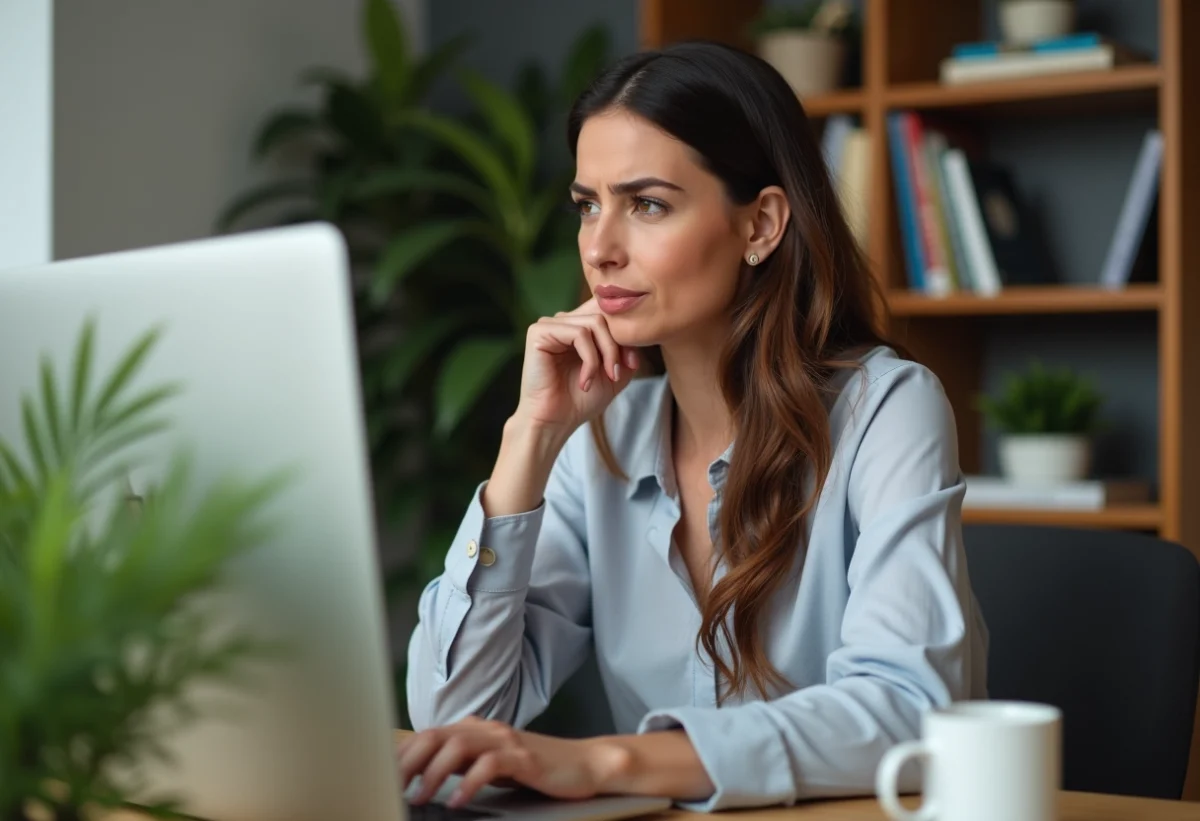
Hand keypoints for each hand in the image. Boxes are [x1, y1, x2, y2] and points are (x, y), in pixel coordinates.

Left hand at [397, 717, 619, 807]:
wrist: (583, 764)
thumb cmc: (535, 768)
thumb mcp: (491, 764)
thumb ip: (461, 764)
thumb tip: (421, 777)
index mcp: (474, 729)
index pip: (428, 735)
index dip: (401, 754)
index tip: (381, 775)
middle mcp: (487, 729)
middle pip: (436, 735)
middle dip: (408, 761)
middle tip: (390, 785)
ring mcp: (506, 740)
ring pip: (458, 745)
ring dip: (433, 773)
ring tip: (420, 796)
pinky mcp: (524, 757)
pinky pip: (489, 765)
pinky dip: (469, 783)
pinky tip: (457, 801)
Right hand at [513, 299, 638, 436]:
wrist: (555, 423)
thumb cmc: (580, 400)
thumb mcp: (615, 373)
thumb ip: (627, 350)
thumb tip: (635, 334)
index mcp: (578, 326)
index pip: (609, 313)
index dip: (626, 336)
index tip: (632, 365)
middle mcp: (563, 321)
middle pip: (604, 317)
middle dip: (617, 347)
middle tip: (616, 375)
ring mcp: (549, 324)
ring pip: (594, 323)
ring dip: (606, 354)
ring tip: (602, 379)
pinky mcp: (539, 332)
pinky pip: (578, 334)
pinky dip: (589, 359)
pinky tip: (585, 381)